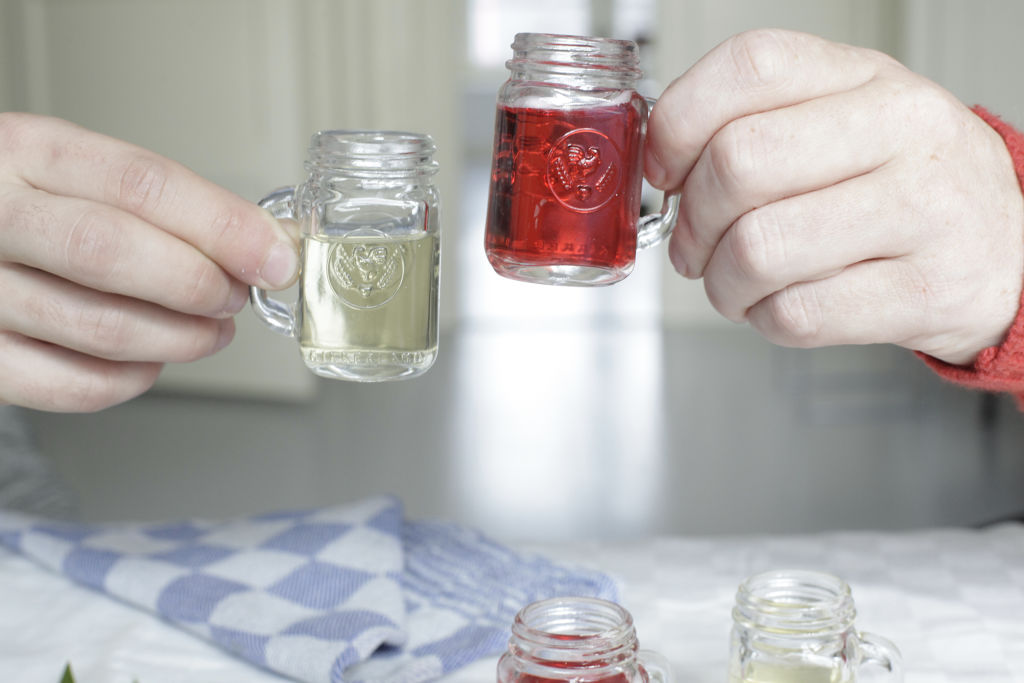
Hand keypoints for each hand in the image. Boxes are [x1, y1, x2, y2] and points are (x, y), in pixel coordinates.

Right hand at [0, 113, 298, 411]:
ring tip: (209, 330)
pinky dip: (129, 382)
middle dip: (197, 284)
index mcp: (24, 151)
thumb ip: (157, 204)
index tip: (274, 257)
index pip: (140, 183)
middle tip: (234, 296)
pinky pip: (67, 386)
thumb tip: (263, 243)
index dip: (222, 226)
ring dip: (179, 338)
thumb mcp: (71, 172)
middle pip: (112, 253)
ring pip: (98, 327)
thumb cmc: (17, 204)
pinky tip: (150, 362)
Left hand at [646, 29, 1023, 365]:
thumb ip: (755, 120)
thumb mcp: (842, 120)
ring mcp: (925, 211)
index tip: (665, 170)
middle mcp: (904, 129)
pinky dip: (764, 319)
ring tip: (734, 282)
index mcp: (866, 76)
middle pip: (739, 163)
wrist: (1003, 247)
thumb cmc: (899, 182)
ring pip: (758, 249)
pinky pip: (797, 313)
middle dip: (692, 222)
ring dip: (721, 283)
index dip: (678, 123)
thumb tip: (658, 158)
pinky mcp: (927, 292)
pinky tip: (778, 305)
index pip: (749, 66)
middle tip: (693, 246)